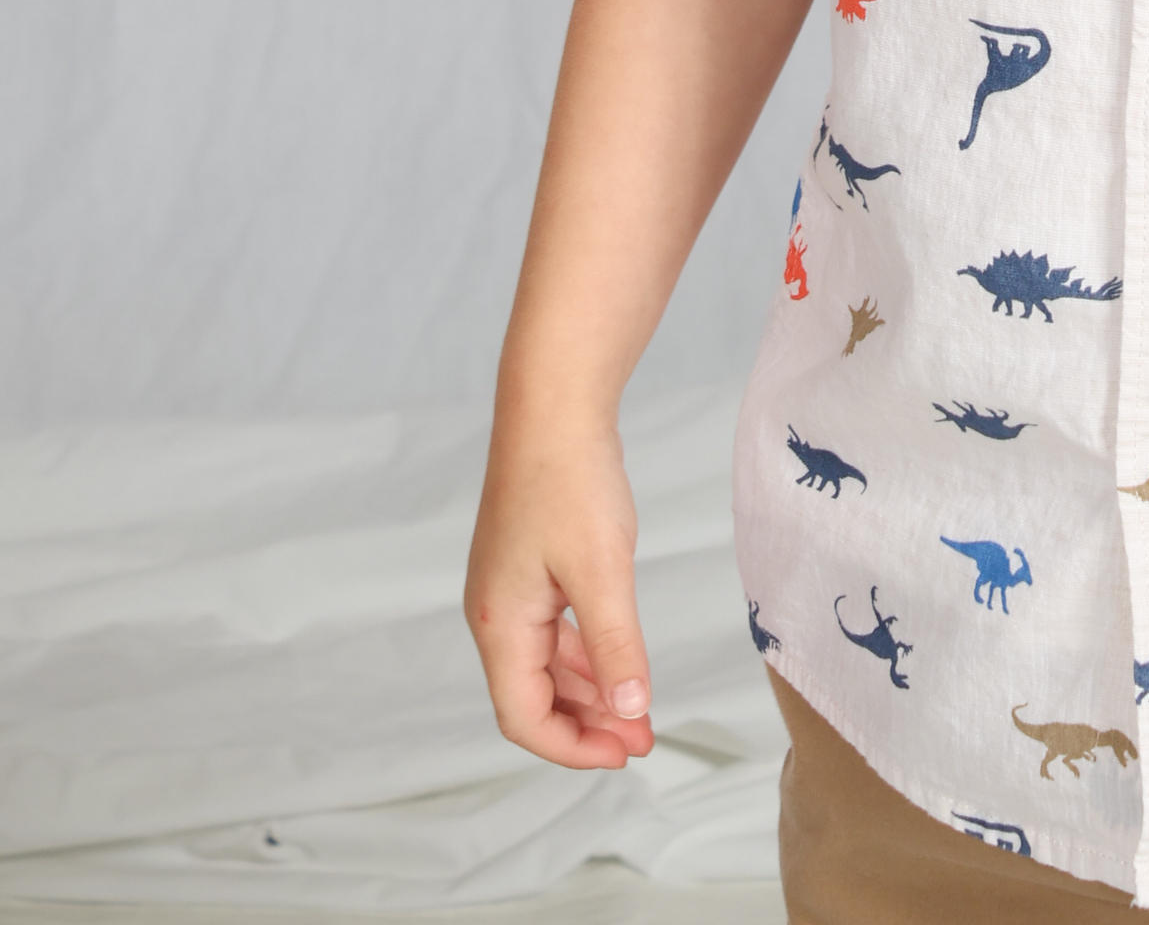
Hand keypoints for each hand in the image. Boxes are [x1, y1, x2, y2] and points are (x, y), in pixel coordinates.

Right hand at [464, 417, 656, 770]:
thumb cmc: (570, 481)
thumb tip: (630, 711)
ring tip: (638, 708)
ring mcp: (510, 589)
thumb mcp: (602, 571)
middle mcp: (495, 613)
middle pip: (534, 697)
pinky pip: (553, 631)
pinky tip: (618, 658)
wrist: (554, 405)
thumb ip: (616, 646)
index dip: (573, 748)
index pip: (524, 717)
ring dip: (590, 692)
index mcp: (499, 624)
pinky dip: (586, 653)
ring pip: (546, 666)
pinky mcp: (529, 566)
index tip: (626, 753)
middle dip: (588, 724)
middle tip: (644, 736)